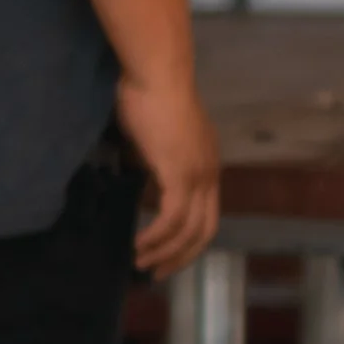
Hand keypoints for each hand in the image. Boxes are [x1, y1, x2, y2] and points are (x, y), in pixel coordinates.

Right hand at [117, 69, 220, 275]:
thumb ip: (149, 159)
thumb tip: (134, 176)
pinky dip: (156, 236)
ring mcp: (198, 173)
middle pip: (205, 230)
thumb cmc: (146, 92)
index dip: (188, 240)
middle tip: (155, 272)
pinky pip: (171, 217)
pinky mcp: (180, 172)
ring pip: (188, 229)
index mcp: (205, 163)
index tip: (165, 254)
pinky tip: (138, 243)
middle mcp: (209, 172)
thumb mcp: (149, 135)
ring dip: (164, 251)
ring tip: (139, 262)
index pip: (206, 214)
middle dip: (181, 256)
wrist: (155, 71)